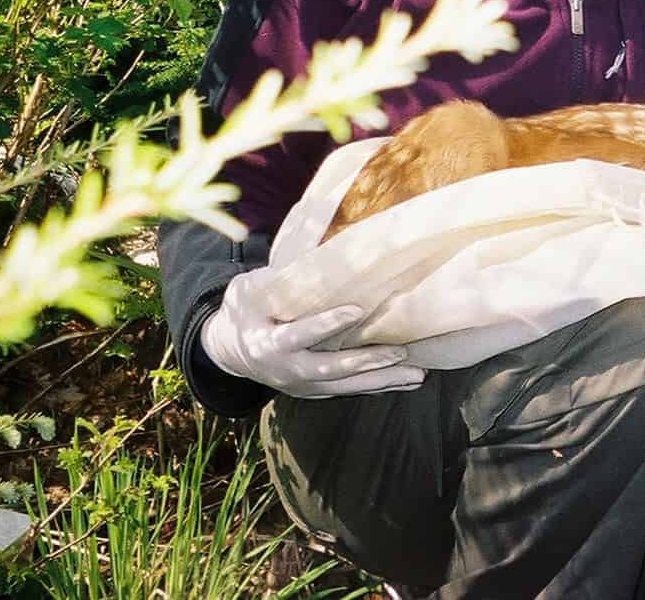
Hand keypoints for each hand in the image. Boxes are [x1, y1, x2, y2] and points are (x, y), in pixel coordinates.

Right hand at [199, 270, 425, 398]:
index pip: (299, 336)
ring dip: (381, 380)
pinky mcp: (314, 390)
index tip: (356, 310)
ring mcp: (301, 385)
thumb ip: (276, 280)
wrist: (227, 350)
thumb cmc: (244, 310)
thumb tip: (313, 255)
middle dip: (365, 362)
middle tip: (399, 352)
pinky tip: (406, 379)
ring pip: (345, 386)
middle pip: (330, 369)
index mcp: (267, 344)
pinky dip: (378, 386)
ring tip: (417, 373)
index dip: (325, 325)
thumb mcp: (249, 290)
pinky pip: (350, 390)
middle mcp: (286, 370)